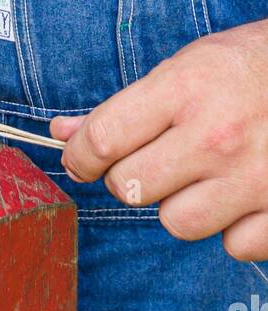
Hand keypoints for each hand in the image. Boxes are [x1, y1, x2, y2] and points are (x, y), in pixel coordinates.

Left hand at [49, 19, 267, 260]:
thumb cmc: (245, 65)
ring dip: (177, 204)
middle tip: (146, 160)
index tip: (78, 159)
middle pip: (131, 186)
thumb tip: (62, 133)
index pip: (106, 138)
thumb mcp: (183, 66)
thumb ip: (123, 106)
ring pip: (176, 222)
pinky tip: (237, 195)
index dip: (80, 155)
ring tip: (196, 176)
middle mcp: (217, 136)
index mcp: (186, 89)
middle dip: (126, 176)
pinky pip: (233, 245)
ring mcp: (252, 177)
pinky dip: (231, 227)